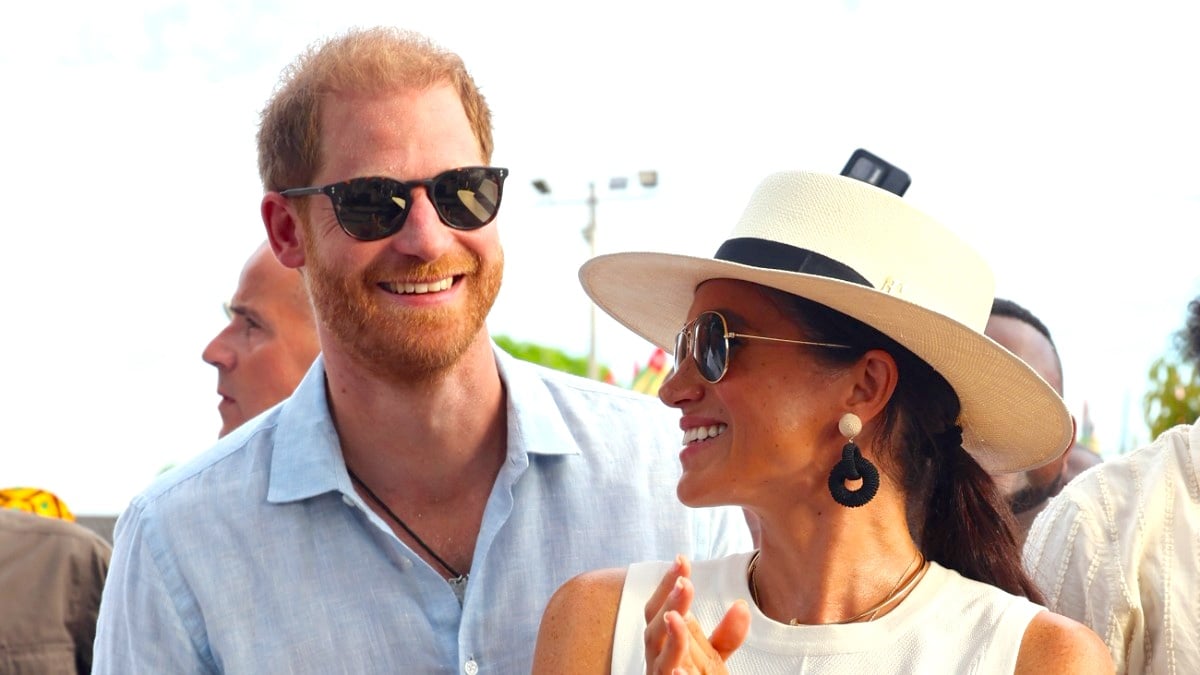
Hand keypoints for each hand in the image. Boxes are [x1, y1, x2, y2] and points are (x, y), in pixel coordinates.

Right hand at [642, 556, 749, 674]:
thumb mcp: (713, 658)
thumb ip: (725, 635)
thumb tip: (741, 605)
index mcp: (665, 643)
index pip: (661, 608)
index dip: (668, 584)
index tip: (682, 559)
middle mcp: (658, 658)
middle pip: (654, 627)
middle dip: (668, 603)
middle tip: (684, 582)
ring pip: (658, 657)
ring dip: (669, 636)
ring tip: (676, 617)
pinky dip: (673, 674)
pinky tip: (679, 669)